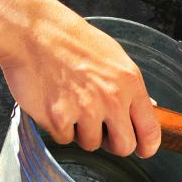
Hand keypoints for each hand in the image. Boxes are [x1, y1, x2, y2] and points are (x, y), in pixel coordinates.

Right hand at [0, 0, 160, 156]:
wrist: (31, 30)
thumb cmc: (72, 42)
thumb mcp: (114, 58)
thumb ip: (130, 88)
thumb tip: (149, 110)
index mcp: (130, 83)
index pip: (150, 130)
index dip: (147, 146)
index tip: (143, 150)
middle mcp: (112, 99)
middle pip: (124, 147)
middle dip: (114, 144)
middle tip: (103, 130)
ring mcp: (85, 110)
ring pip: (92, 144)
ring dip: (82, 132)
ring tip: (72, 104)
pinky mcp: (59, 118)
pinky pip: (65, 139)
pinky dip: (59, 127)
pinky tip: (55, 103)